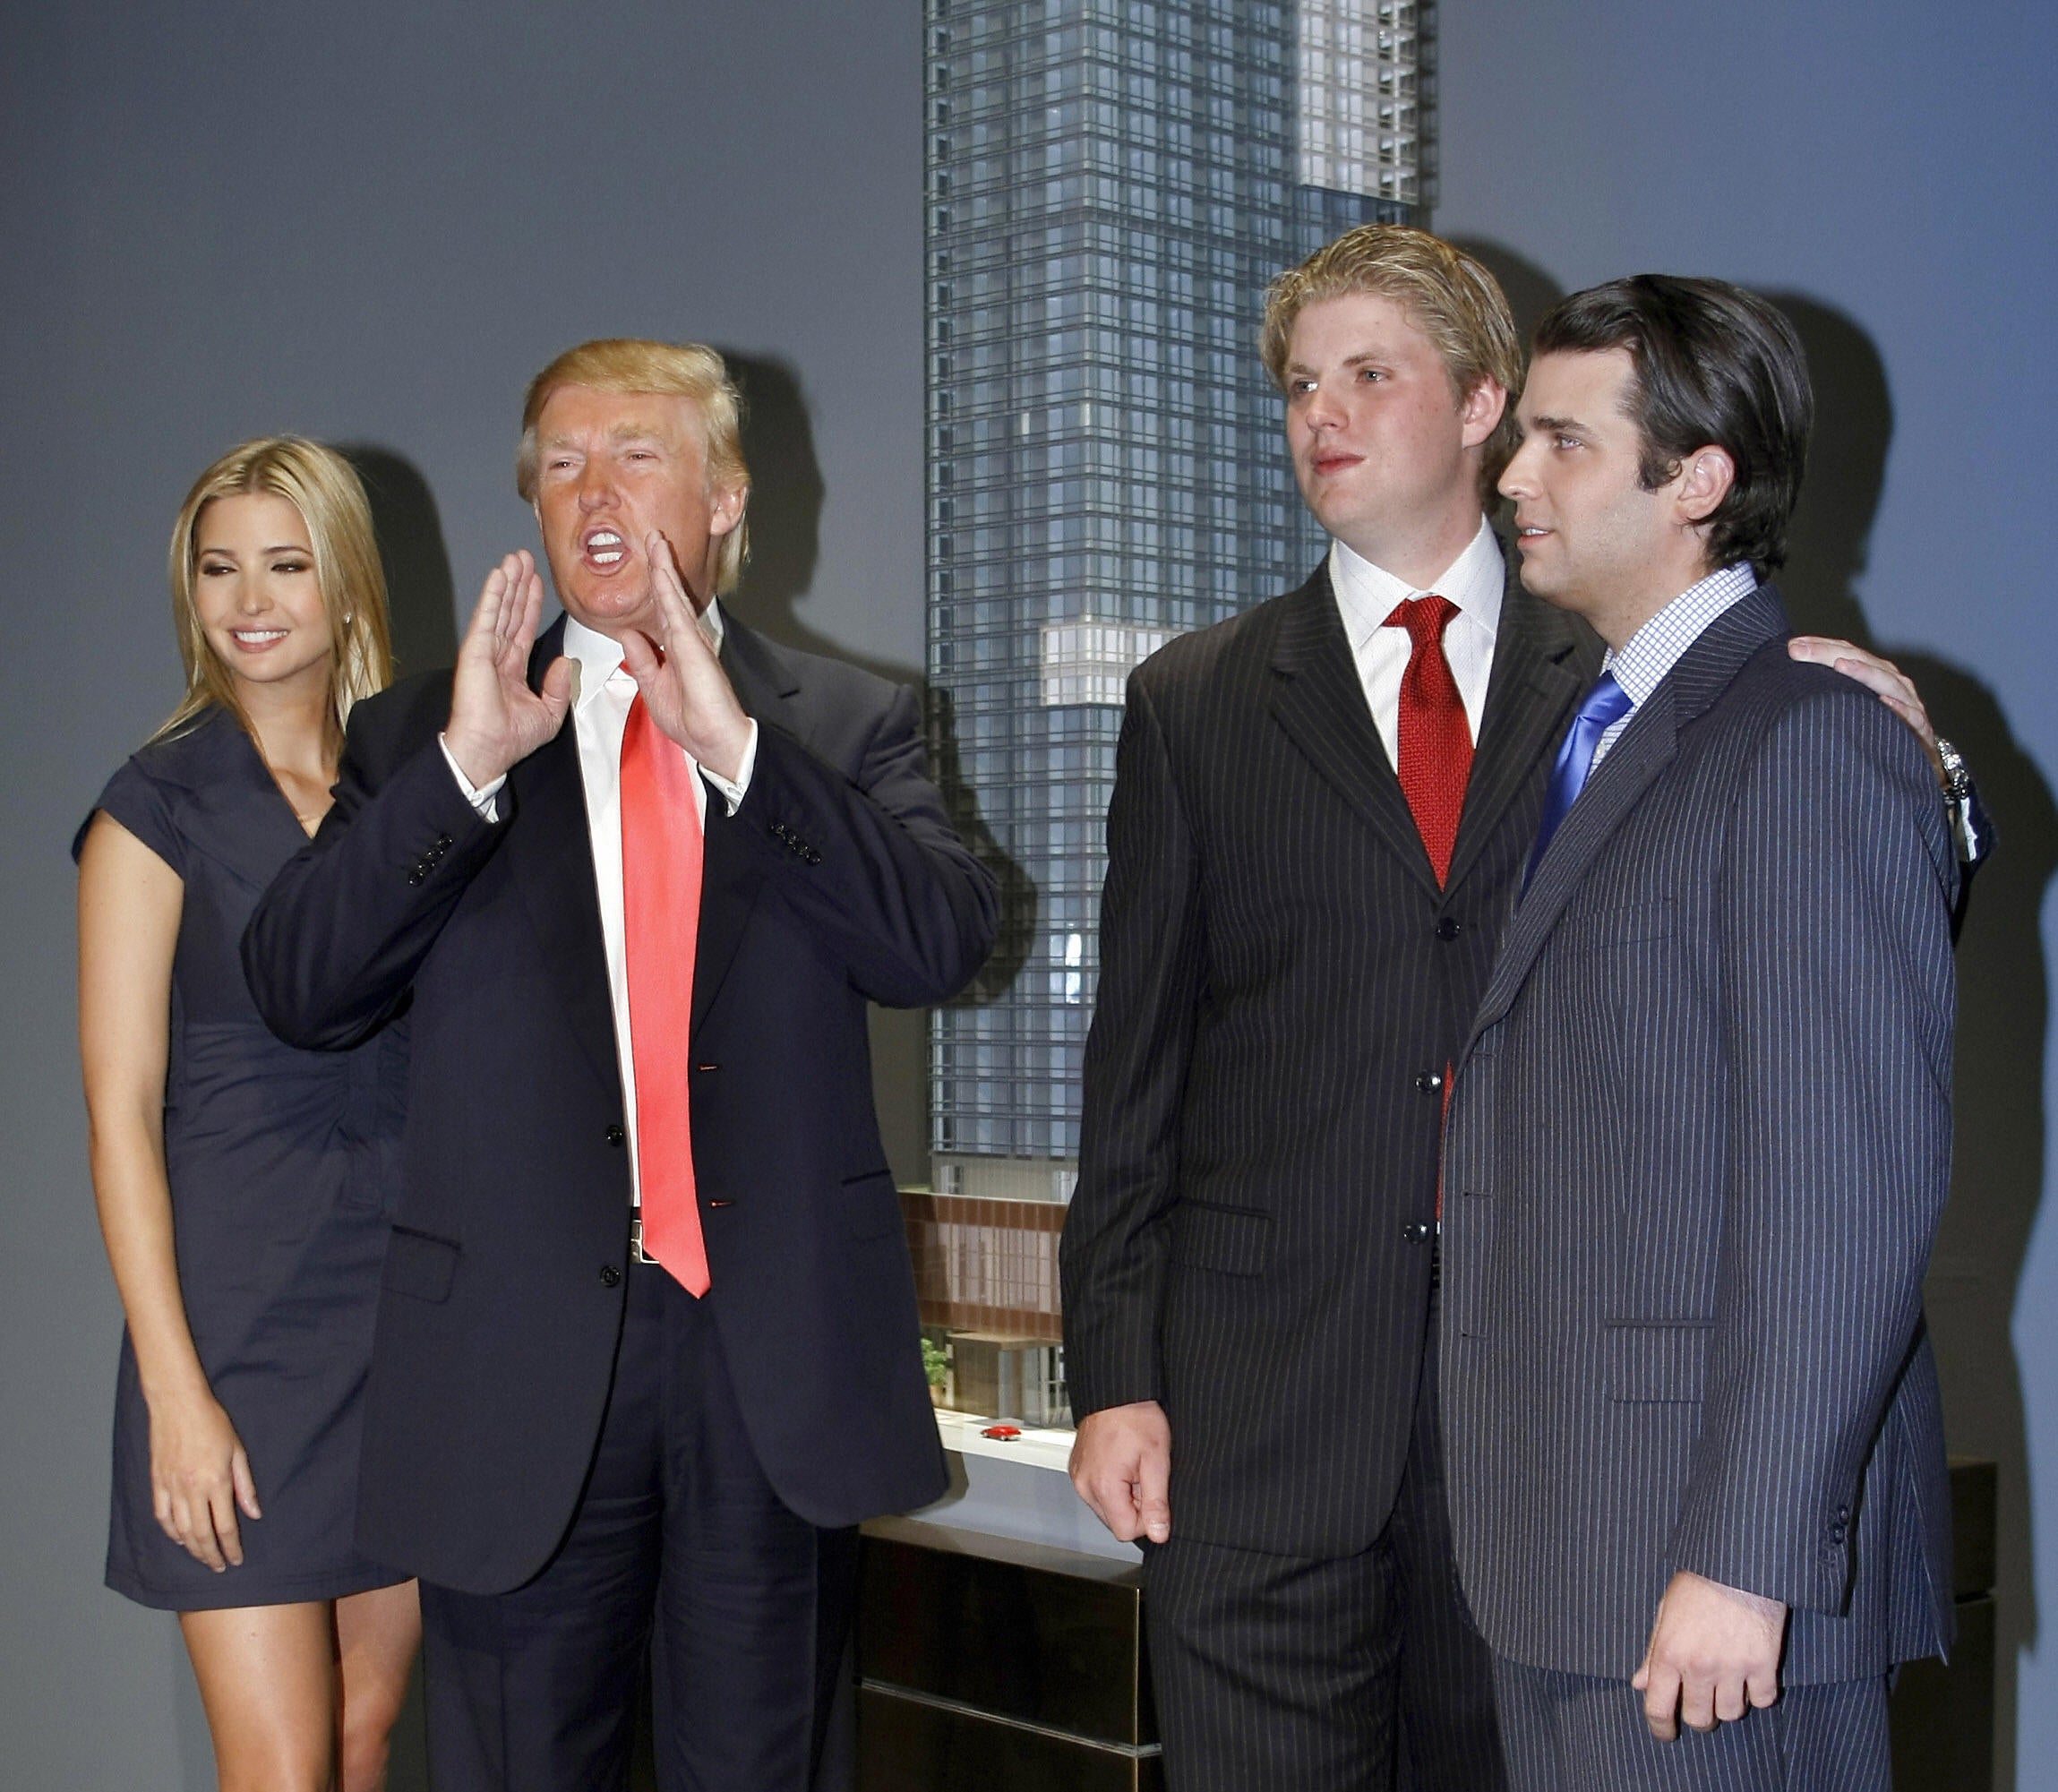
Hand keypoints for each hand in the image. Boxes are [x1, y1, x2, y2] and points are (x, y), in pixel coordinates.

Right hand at [147, 1382, 259, 1571]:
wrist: (178, 1405)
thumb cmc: (212, 1423)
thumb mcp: (237, 1451)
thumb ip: (245, 1485)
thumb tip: (253, 1514)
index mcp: (216, 1482)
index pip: (225, 1526)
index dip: (231, 1547)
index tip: (236, 1559)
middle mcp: (192, 1489)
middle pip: (202, 1534)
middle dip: (211, 1555)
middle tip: (218, 1567)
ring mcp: (171, 1487)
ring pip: (181, 1530)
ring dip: (192, 1548)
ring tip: (202, 1557)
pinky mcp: (157, 1483)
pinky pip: (162, 1516)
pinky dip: (170, 1532)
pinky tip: (179, 1538)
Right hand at [444, 550, 572, 786]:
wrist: (489, 750)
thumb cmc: (513, 738)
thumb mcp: (549, 713)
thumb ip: (558, 687)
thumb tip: (566, 663)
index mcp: (511, 668)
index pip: (523, 628)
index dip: (530, 603)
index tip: (537, 580)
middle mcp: (497, 655)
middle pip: (511, 611)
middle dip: (518, 584)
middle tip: (524, 556)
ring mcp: (484, 651)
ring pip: (499, 608)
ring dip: (506, 582)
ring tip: (514, 557)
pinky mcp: (474, 650)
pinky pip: (487, 616)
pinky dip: (493, 594)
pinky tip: (499, 575)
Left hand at [617, 531, 752, 781]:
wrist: (715, 740)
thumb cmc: (691, 722)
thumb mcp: (654, 688)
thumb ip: (642, 660)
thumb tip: (628, 634)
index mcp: (677, 650)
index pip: (662, 611)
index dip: (655, 587)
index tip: (649, 563)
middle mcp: (686, 639)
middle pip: (669, 596)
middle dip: (660, 565)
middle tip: (653, 537)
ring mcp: (690, 639)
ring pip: (673, 595)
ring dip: (664, 566)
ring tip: (656, 539)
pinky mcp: (691, 644)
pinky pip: (675, 608)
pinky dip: (667, 585)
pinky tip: (660, 565)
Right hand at [1068, 1400, 1171, 1543]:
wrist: (1116, 1391)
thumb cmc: (1136, 1418)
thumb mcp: (1156, 1460)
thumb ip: (1157, 1502)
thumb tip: (1158, 1533)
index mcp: (1103, 1486)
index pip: (1126, 1531)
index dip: (1146, 1518)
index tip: (1152, 1493)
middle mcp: (1085, 1485)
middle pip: (1114, 1521)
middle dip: (1133, 1505)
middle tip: (1142, 1474)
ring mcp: (1078, 1477)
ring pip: (1106, 1508)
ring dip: (1122, 1495)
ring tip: (1131, 1466)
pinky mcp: (1077, 1469)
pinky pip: (1096, 1491)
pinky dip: (1111, 1484)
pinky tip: (1120, 1462)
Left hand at [1632, 1569, 1786, 1740]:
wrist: (1738, 1563)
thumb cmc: (1697, 1583)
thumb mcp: (1665, 1611)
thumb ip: (1653, 1651)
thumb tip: (1639, 1684)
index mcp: (1668, 1652)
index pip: (1658, 1707)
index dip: (1660, 1728)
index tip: (1665, 1733)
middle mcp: (1699, 1665)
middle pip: (1698, 1718)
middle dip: (1698, 1716)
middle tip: (1701, 1701)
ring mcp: (1733, 1667)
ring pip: (1731, 1713)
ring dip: (1728, 1703)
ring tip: (1728, 1681)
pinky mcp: (1764, 1665)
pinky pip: (1762, 1701)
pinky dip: (1758, 1693)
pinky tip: (1752, 1674)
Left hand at [1787, 637, 1943, 781]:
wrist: (1918, 762)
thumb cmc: (1875, 733)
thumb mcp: (1849, 709)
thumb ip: (1824, 695)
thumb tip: (1781, 686)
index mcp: (1873, 675)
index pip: (1844, 653)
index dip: (1819, 647)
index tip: (1791, 646)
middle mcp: (1891, 683)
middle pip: (1861, 661)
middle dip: (1829, 654)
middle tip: (1799, 651)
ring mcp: (1908, 704)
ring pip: (1887, 682)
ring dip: (1864, 672)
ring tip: (1840, 665)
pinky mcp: (1920, 729)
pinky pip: (1912, 717)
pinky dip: (1900, 708)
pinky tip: (1883, 701)